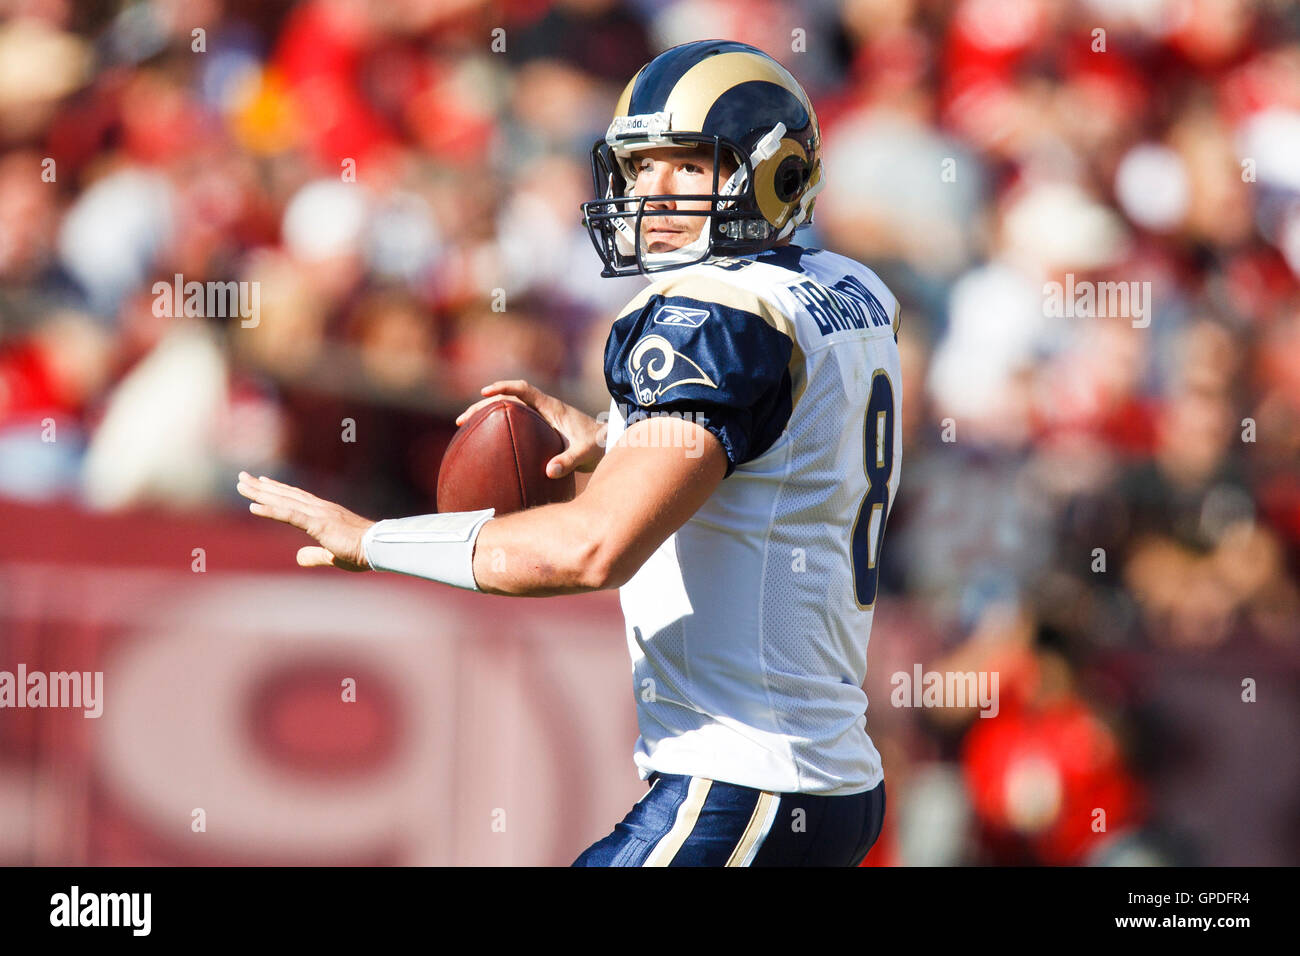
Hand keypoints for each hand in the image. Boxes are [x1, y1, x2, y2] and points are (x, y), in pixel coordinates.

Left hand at [236, 471, 374, 570]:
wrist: (378, 547)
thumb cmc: (362, 551)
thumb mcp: (333, 556)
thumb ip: (315, 555)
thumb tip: (298, 557)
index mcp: (324, 514)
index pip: (295, 499)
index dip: (277, 490)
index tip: (261, 482)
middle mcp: (318, 508)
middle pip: (284, 495)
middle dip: (261, 487)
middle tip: (242, 477)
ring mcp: (317, 513)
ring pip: (283, 500)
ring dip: (260, 493)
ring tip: (241, 484)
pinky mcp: (318, 523)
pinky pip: (289, 515)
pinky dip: (270, 510)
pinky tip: (253, 507)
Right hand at [456, 379, 605, 477]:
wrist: (606, 443)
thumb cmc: (597, 444)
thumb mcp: (585, 453)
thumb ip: (568, 461)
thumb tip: (549, 472)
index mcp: (551, 406)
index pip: (523, 389)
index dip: (504, 387)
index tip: (485, 392)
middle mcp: (542, 409)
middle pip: (507, 400)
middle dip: (483, 406)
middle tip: (463, 420)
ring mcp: (539, 418)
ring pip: (507, 411)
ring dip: (486, 416)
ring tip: (465, 428)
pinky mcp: (538, 429)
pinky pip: (513, 424)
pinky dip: (496, 429)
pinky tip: (484, 445)